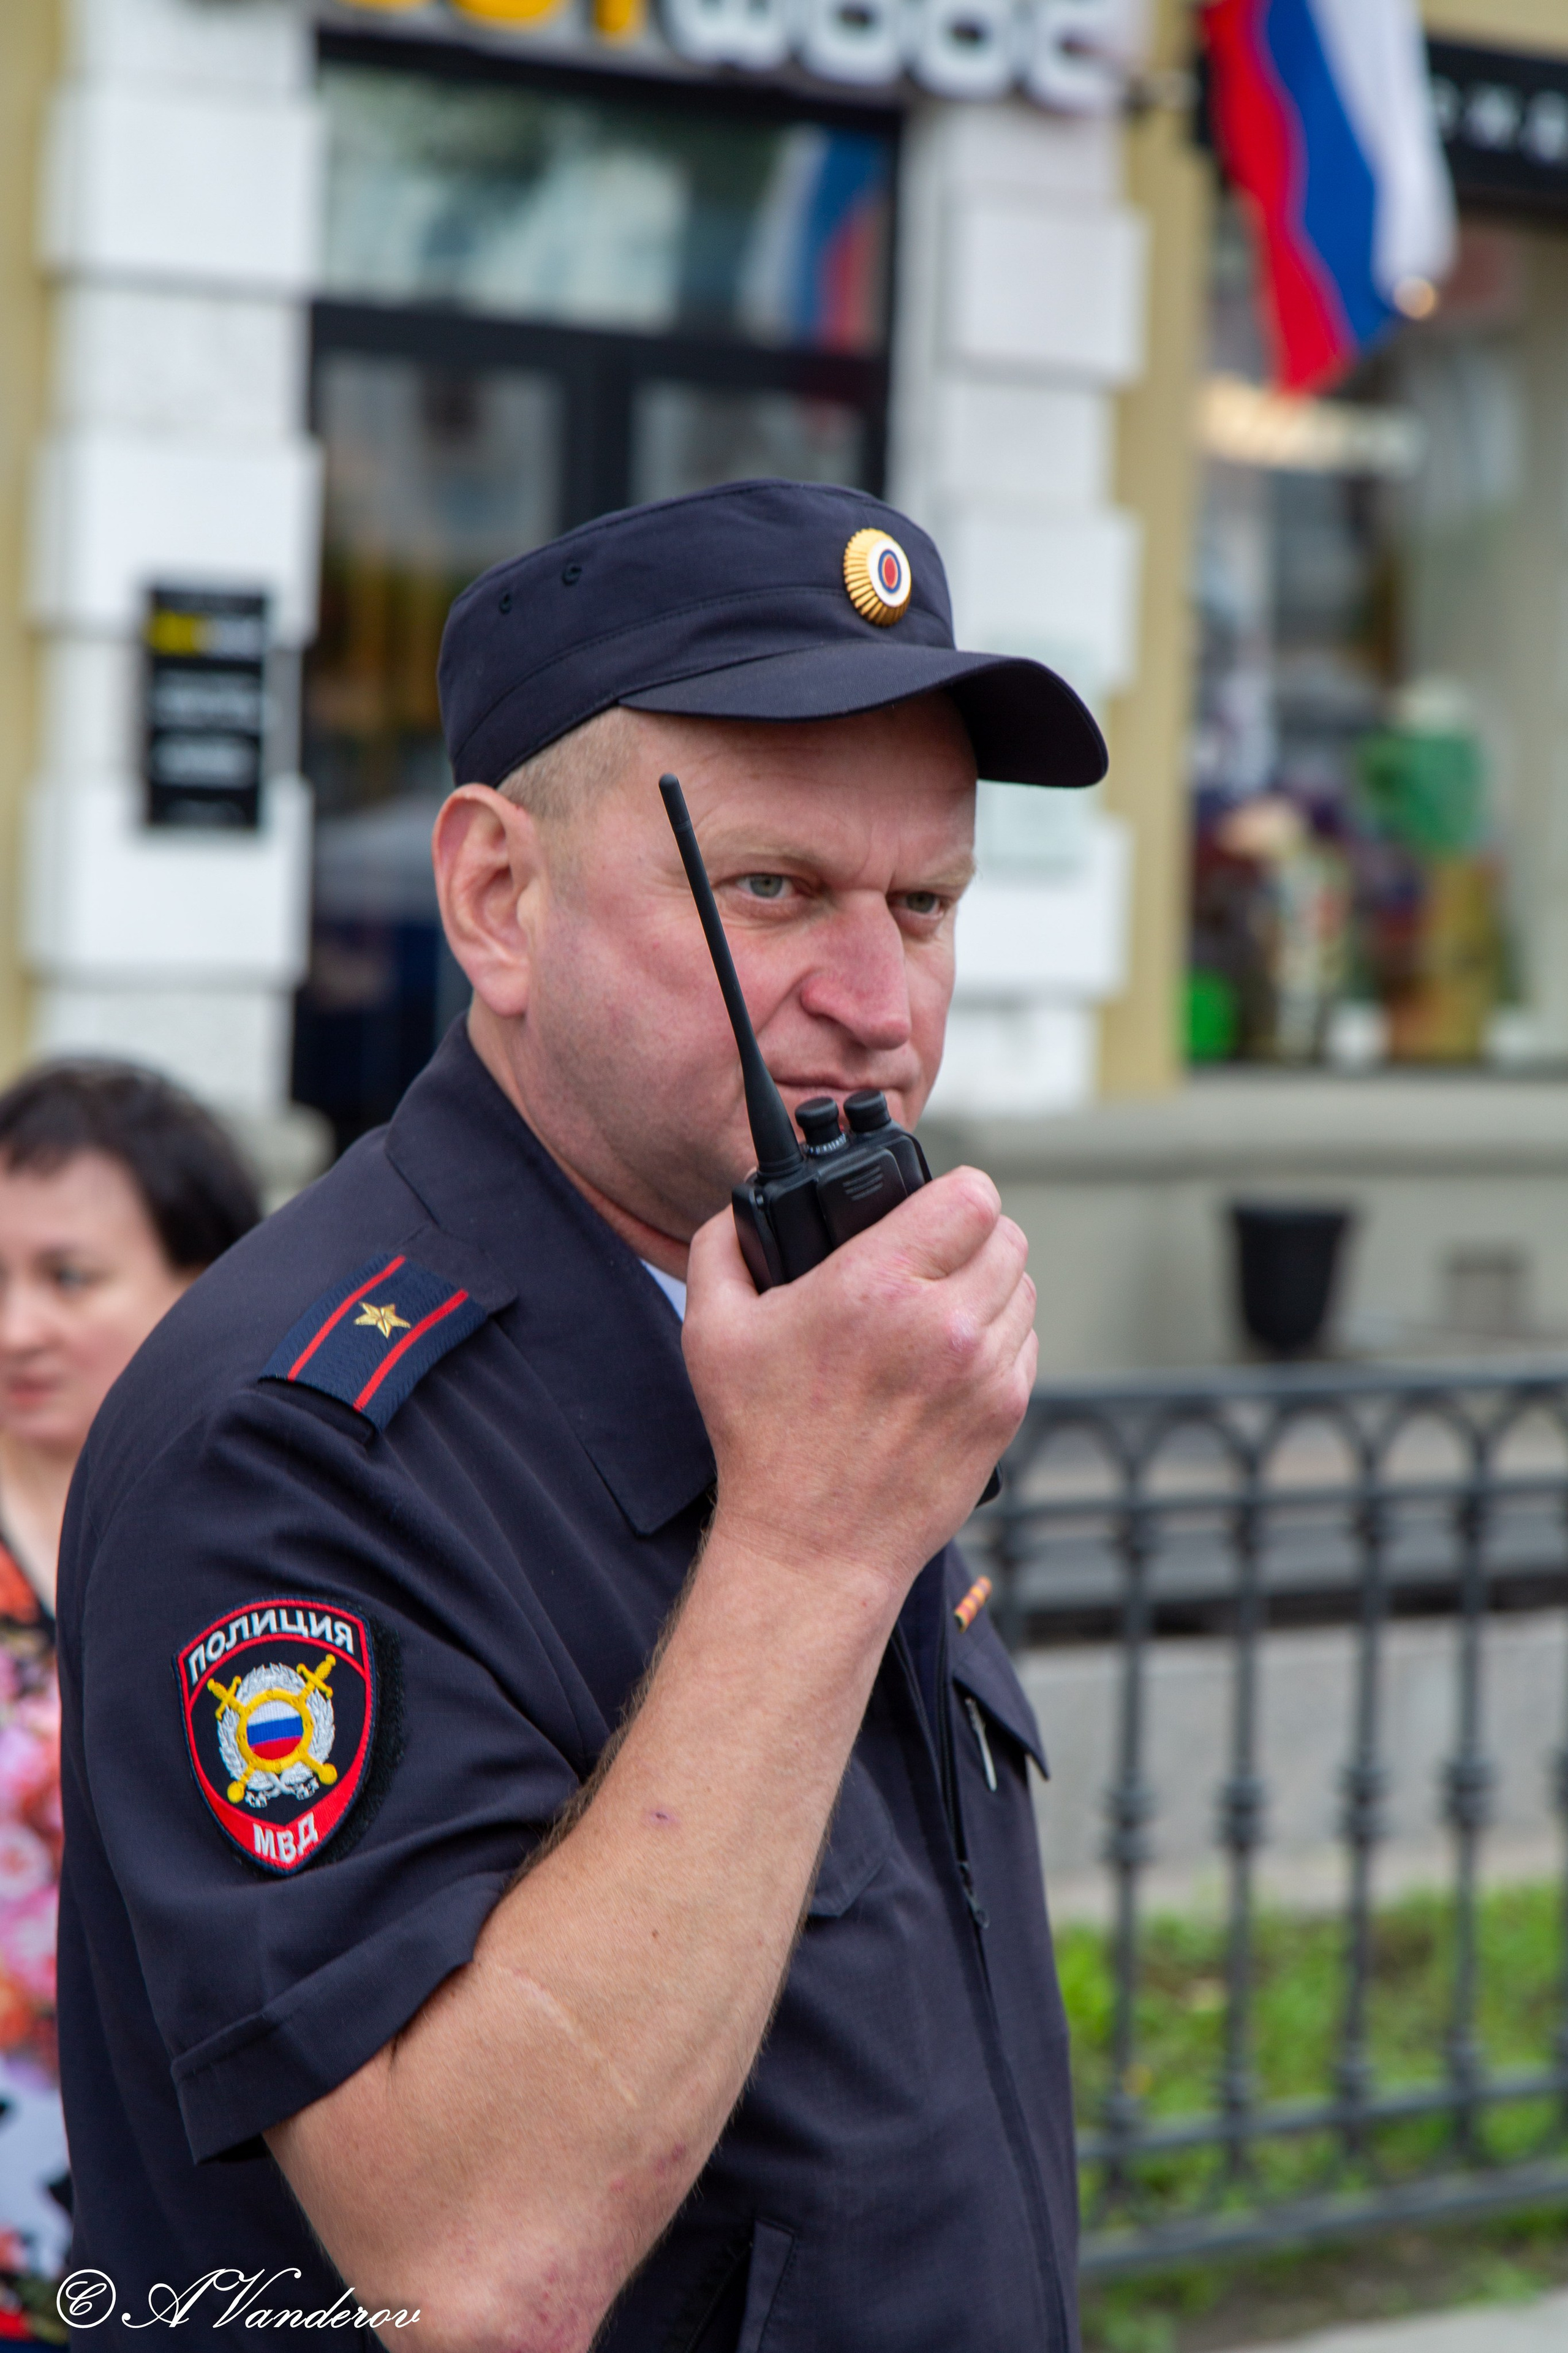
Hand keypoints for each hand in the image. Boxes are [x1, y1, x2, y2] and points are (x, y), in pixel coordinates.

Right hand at [682, 1169, 1035, 1611]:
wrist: (813, 1546)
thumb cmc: (764, 1441)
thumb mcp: (712, 1331)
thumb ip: (721, 1246)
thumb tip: (741, 1207)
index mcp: (878, 1285)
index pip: (974, 1195)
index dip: (954, 1194)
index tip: (930, 1210)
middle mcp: (944, 1322)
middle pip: (1007, 1236)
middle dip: (971, 1238)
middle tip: (933, 1257)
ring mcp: (983, 1371)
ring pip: (1022, 1289)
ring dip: (989, 1287)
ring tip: (942, 1307)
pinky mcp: (1003, 1413)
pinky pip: (1025, 1344)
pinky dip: (999, 1340)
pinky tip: (953, 1357)